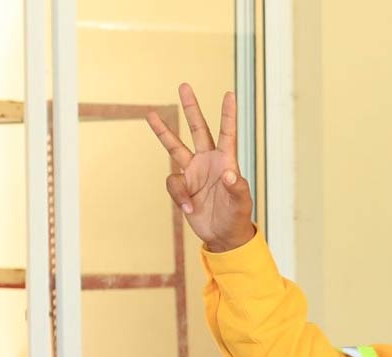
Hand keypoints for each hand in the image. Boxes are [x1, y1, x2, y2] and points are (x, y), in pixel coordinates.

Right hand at [147, 84, 255, 251]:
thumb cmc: (237, 217)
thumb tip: (228, 174)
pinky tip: (190, 208)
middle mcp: (208, 161)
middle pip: (197, 129)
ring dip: (163, 131)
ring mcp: (193, 172)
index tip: (230, 93)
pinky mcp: (182, 186)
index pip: (227, 133)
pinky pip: (173, 184)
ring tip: (150, 114)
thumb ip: (236, 188)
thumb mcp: (241, 203)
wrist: (223, 236)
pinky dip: (179, 196)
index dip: (228, 114)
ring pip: (174, 147)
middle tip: (184, 86)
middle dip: (190, 108)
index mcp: (226, 161)